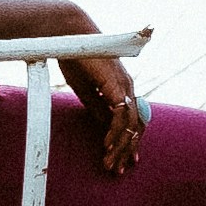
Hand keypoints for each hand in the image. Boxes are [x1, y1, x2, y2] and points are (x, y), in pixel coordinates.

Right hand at [65, 50, 145, 178]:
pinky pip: (121, 115)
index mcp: (122, 87)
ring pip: (131, 124)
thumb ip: (98, 107)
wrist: (68, 35)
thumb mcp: (87, 89)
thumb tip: (106, 126)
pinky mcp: (115, 85)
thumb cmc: (76, 58)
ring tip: (111, 164)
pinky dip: (115, 133)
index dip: (130, 140)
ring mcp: (124, 85)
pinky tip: (107, 146)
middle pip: (136, 125)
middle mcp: (128, 86)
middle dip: (128, 150)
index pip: (133, 119)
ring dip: (122, 147)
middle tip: (119, 170)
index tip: (125, 159)